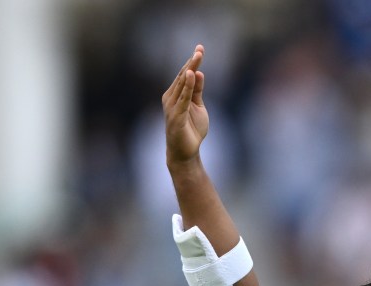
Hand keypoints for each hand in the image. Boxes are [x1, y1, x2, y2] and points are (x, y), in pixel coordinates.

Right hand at [162, 45, 208, 165]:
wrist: (185, 152)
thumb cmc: (191, 129)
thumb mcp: (198, 107)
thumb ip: (198, 91)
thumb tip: (199, 73)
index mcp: (176, 94)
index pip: (185, 74)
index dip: (192, 61)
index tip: (200, 48)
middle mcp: (171, 98)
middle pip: (183, 76)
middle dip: (192, 62)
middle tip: (200, 49)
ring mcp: (172, 106)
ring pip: (183, 84)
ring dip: (190, 70)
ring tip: (197, 57)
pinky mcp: (176, 116)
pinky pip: (183, 98)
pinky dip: (188, 87)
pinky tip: (192, 75)